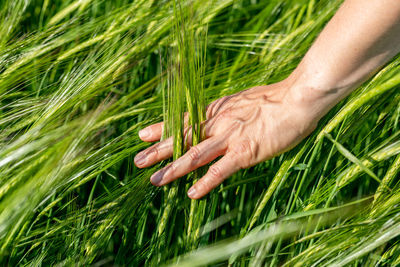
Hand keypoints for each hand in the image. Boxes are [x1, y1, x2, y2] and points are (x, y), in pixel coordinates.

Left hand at [134, 80, 317, 198]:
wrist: (297, 98)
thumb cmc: (274, 99)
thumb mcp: (243, 101)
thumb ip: (227, 113)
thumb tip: (217, 121)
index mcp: (217, 110)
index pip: (183, 120)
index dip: (162, 128)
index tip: (142, 135)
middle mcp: (218, 123)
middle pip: (182, 138)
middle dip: (158, 150)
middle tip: (137, 161)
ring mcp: (230, 138)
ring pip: (195, 154)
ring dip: (173, 168)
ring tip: (154, 180)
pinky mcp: (246, 152)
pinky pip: (221, 170)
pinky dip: (205, 182)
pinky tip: (192, 193)